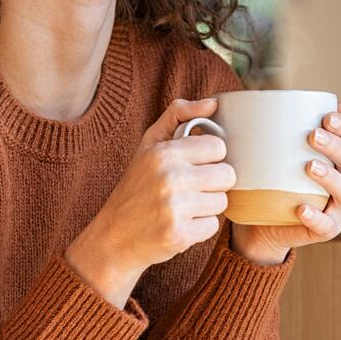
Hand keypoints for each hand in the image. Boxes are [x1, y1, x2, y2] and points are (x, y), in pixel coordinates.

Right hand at [66, 98, 236, 296]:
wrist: (114, 237)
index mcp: (164, 153)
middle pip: (227, 175)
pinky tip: (180, 224)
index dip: (209, 158)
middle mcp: (170, 178)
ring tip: (183, 207)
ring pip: (222, 202)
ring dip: (207, 206)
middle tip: (191, 188)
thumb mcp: (149, 145)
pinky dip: (200, 228)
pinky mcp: (180, 235)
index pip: (218, 147)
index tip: (194, 165)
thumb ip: (178, 115)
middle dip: (213, 183)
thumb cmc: (136, 186)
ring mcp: (175, 208)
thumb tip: (213, 102)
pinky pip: (213, 226)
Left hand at [229, 101, 340, 262]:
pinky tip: (302, 208)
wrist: (263, 220)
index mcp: (339, 157)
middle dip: (337, 146)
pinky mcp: (325, 229)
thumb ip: (282, 125)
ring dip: (330, 178)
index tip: (327, 116)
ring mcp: (337, 207)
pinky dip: (316, 217)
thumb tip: (276, 96)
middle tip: (313, 136)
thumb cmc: (274, 176)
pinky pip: (326, 225)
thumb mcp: (276, 149)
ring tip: (310, 166)